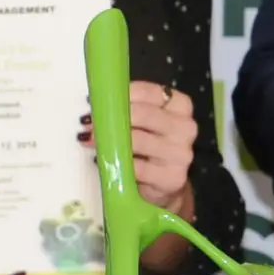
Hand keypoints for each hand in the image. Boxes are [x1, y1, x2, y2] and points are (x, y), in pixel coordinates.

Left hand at [78, 81, 198, 216]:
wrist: (165, 182)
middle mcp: (185, 127)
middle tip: (88, 122)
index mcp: (180, 105)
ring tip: (89, 140)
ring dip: (109, 141)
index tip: (96, 100)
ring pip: (139, 141)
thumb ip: (128, 107)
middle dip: (112, 117)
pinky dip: (117, 163)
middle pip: (143, 114)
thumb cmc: (151, 144)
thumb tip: (94, 101)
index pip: (148, 92)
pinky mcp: (173, 177)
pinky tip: (104, 161)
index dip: (119, 95)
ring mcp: (181, 153)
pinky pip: (138, 168)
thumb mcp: (145, 121)